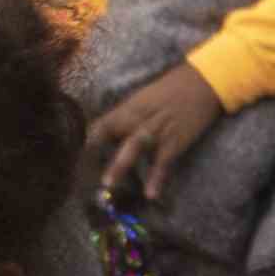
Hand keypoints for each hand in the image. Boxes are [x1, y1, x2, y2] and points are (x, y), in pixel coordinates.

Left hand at [81, 61, 227, 206]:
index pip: (99, 125)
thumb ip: (123, 121)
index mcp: (127, 108)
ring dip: (120, 165)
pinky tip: (151, 194)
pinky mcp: (176, 140)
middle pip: (110, 134)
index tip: (71, 166)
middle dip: (94, 157)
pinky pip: (164, 161)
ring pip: (134, 145)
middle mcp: (138, 117)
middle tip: (79, 180)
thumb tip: (102, 140)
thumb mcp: (142, 101)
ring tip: (108, 185)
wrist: (203, 81)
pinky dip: (158, 177)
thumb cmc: (170, 93)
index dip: (84, 145)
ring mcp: (157, 129)